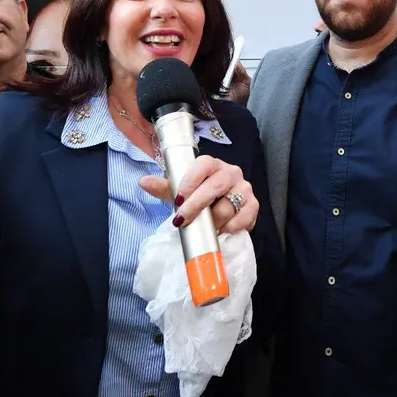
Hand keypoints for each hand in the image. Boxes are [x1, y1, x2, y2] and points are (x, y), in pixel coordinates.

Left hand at [139, 154, 257, 233]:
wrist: (221, 209)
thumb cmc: (198, 196)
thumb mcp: (180, 192)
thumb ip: (164, 187)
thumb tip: (143, 181)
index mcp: (212, 164)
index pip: (203, 165)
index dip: (190, 182)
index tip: (178, 200)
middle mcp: (231, 172)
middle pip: (216, 186)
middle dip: (197, 205)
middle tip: (182, 221)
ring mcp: (245, 188)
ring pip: (228, 206)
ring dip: (212, 221)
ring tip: (203, 229)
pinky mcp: (254, 205)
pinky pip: (243, 218)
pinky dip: (230, 228)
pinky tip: (221, 231)